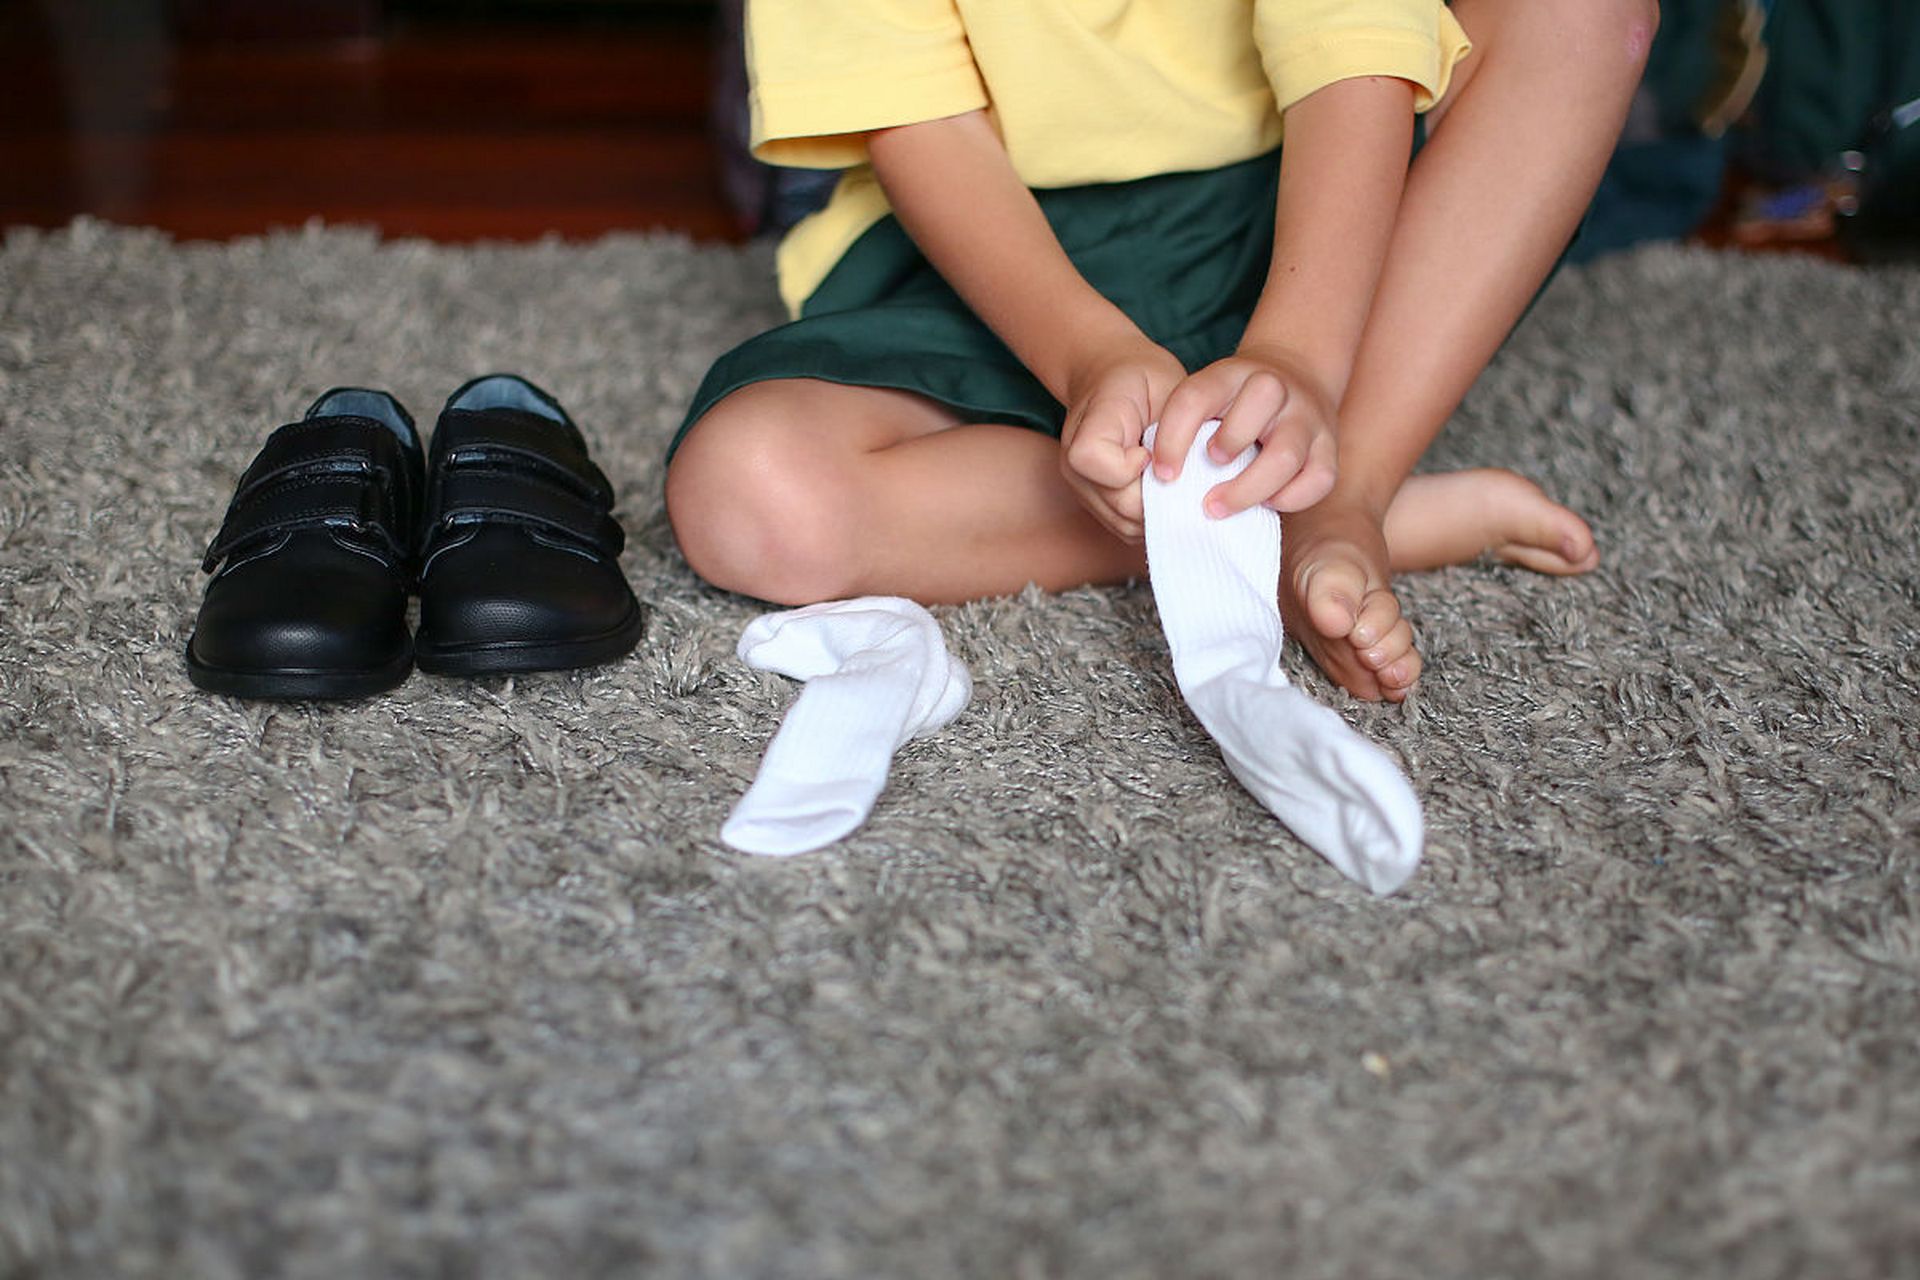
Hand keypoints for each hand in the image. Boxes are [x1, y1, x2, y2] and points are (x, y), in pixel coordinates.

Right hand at [1059, 338, 1187, 540]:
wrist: (1109, 377)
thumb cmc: (1141, 377)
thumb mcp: (1162, 384)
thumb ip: (1174, 428)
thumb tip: (1189, 476)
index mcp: (1088, 425)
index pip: (1090, 459)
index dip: (1128, 465)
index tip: (1149, 449)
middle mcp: (1074, 465)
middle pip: (1117, 505)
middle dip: (1157, 494)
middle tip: (1175, 469)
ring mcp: (1082, 489)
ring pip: (1126, 524)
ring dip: (1158, 510)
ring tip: (1171, 479)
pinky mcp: (1096, 506)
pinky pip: (1128, 527)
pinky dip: (1152, 516)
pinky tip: (1163, 491)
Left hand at [1149, 345, 1337, 518]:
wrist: (1295, 379)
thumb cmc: (1233, 405)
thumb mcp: (1205, 398)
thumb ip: (1183, 427)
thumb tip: (1162, 479)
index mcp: (1231, 373)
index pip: (1198, 396)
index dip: (1174, 438)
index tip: (1163, 474)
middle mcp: (1275, 388)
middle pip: (1262, 400)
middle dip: (1229, 443)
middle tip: (1201, 479)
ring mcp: (1307, 417)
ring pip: (1287, 454)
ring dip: (1249, 487)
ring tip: (1219, 505)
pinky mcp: (1329, 447)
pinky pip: (1318, 479)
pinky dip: (1290, 499)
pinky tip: (1265, 503)